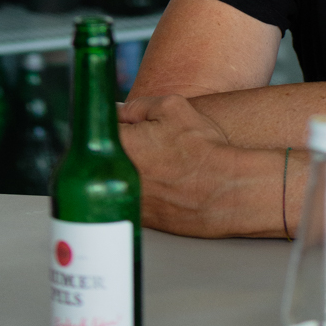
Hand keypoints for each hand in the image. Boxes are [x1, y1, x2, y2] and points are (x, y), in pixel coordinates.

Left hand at [119, 92, 258, 237]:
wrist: (224, 190)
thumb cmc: (201, 148)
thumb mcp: (173, 107)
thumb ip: (139, 106)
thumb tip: (122, 111)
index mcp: (118, 144)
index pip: (102, 128)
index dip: (120, 124)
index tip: (132, 125)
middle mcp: (115, 176)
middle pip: (109, 156)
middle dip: (126, 148)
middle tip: (152, 145)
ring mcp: (126, 201)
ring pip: (121, 180)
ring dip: (136, 172)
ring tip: (164, 166)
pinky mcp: (141, 220)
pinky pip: (136, 201)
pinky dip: (148, 193)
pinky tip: (169, 186)